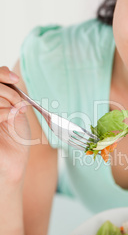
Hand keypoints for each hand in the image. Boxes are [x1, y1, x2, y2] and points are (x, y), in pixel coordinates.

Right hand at [0, 66, 30, 182]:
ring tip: (16, 113)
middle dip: (8, 90)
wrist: (13, 162)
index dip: (2, 73)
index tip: (16, 80)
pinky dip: (4, 111)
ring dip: (8, 100)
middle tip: (19, 103)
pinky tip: (11, 117)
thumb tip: (6, 71)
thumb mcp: (15, 109)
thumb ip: (9, 91)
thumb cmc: (14, 138)